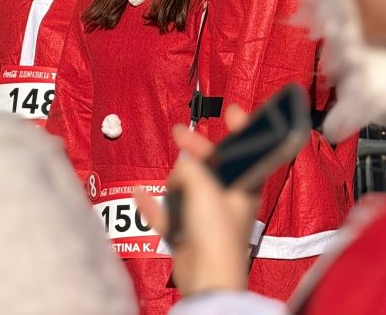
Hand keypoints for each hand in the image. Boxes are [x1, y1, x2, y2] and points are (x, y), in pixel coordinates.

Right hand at [134, 105, 258, 296]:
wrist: (206, 276)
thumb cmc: (216, 231)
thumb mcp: (204, 187)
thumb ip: (190, 168)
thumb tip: (181, 167)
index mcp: (243, 187)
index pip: (246, 152)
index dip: (241, 129)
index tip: (232, 110)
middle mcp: (227, 199)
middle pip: (211, 166)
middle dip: (196, 149)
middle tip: (179, 133)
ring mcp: (205, 216)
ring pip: (186, 187)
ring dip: (174, 184)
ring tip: (174, 192)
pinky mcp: (186, 233)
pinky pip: (165, 213)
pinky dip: (153, 204)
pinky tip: (139, 194)